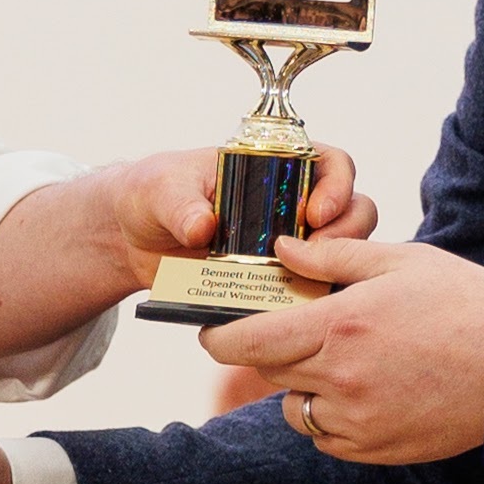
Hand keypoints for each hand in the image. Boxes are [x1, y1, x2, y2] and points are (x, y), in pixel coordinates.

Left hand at [103, 143, 379, 283]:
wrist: (132, 239)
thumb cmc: (152, 195)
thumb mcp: (161, 190)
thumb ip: (181, 204)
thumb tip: (202, 226)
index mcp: (275, 167)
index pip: (331, 164)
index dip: (336, 186)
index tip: (314, 214)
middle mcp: (292, 206)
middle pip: (351, 212)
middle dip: (346, 235)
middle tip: (318, 258)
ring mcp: (289, 247)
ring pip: (339, 257)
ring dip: (334, 273)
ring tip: (307, 291)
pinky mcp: (276, 284)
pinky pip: (308, 294)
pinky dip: (308, 305)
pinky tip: (293, 319)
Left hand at [200, 235, 483, 465]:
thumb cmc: (463, 302)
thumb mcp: (399, 261)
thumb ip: (332, 257)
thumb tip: (282, 249)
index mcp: (338, 328)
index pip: (246, 340)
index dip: (219, 336)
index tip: (212, 329)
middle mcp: (339, 380)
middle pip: (267, 371)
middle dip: (267, 349)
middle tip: (289, 329)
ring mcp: (358, 421)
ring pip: (296, 408)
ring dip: (300, 385)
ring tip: (336, 359)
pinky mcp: (378, 449)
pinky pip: (327, 437)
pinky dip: (329, 417)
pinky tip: (360, 390)